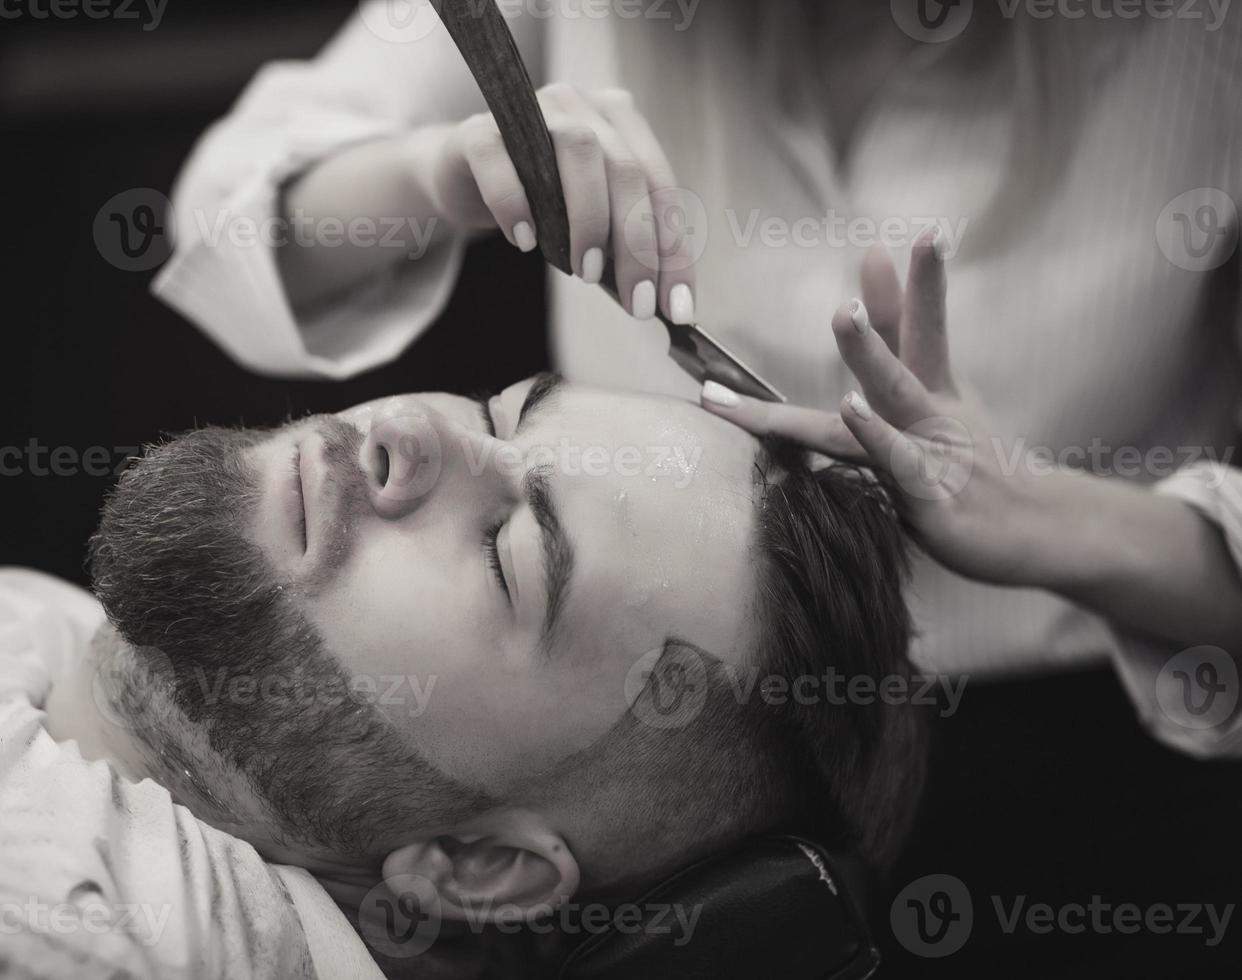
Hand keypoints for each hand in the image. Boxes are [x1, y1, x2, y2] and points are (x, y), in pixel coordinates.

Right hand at [409, 83, 697, 322]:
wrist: (462, 181)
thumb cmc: (538, 204)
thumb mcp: (589, 224)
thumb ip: (622, 247)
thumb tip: (661, 303)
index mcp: (620, 122)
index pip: (660, 186)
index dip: (673, 250)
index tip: (677, 308)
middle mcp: (581, 106)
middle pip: (626, 170)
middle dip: (637, 246)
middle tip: (637, 304)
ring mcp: (531, 110)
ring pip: (578, 151)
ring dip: (589, 221)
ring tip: (583, 273)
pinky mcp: (478, 132)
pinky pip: (501, 161)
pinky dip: (516, 204)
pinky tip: (525, 242)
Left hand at [699, 231, 1052, 586]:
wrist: (1046, 535)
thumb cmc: (976, 473)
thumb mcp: (939, 414)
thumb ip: (898, 360)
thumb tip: (870, 300)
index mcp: (936, 395)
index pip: (923, 331)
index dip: (920, 285)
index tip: (927, 233)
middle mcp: (934, 416)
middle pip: (907, 352)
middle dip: (884, 307)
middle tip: (872, 254)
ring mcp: (936, 453)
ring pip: (897, 397)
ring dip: (870, 355)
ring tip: (846, 314)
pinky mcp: (932, 498)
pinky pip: (897, 463)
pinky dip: (877, 435)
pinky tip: (852, 409)